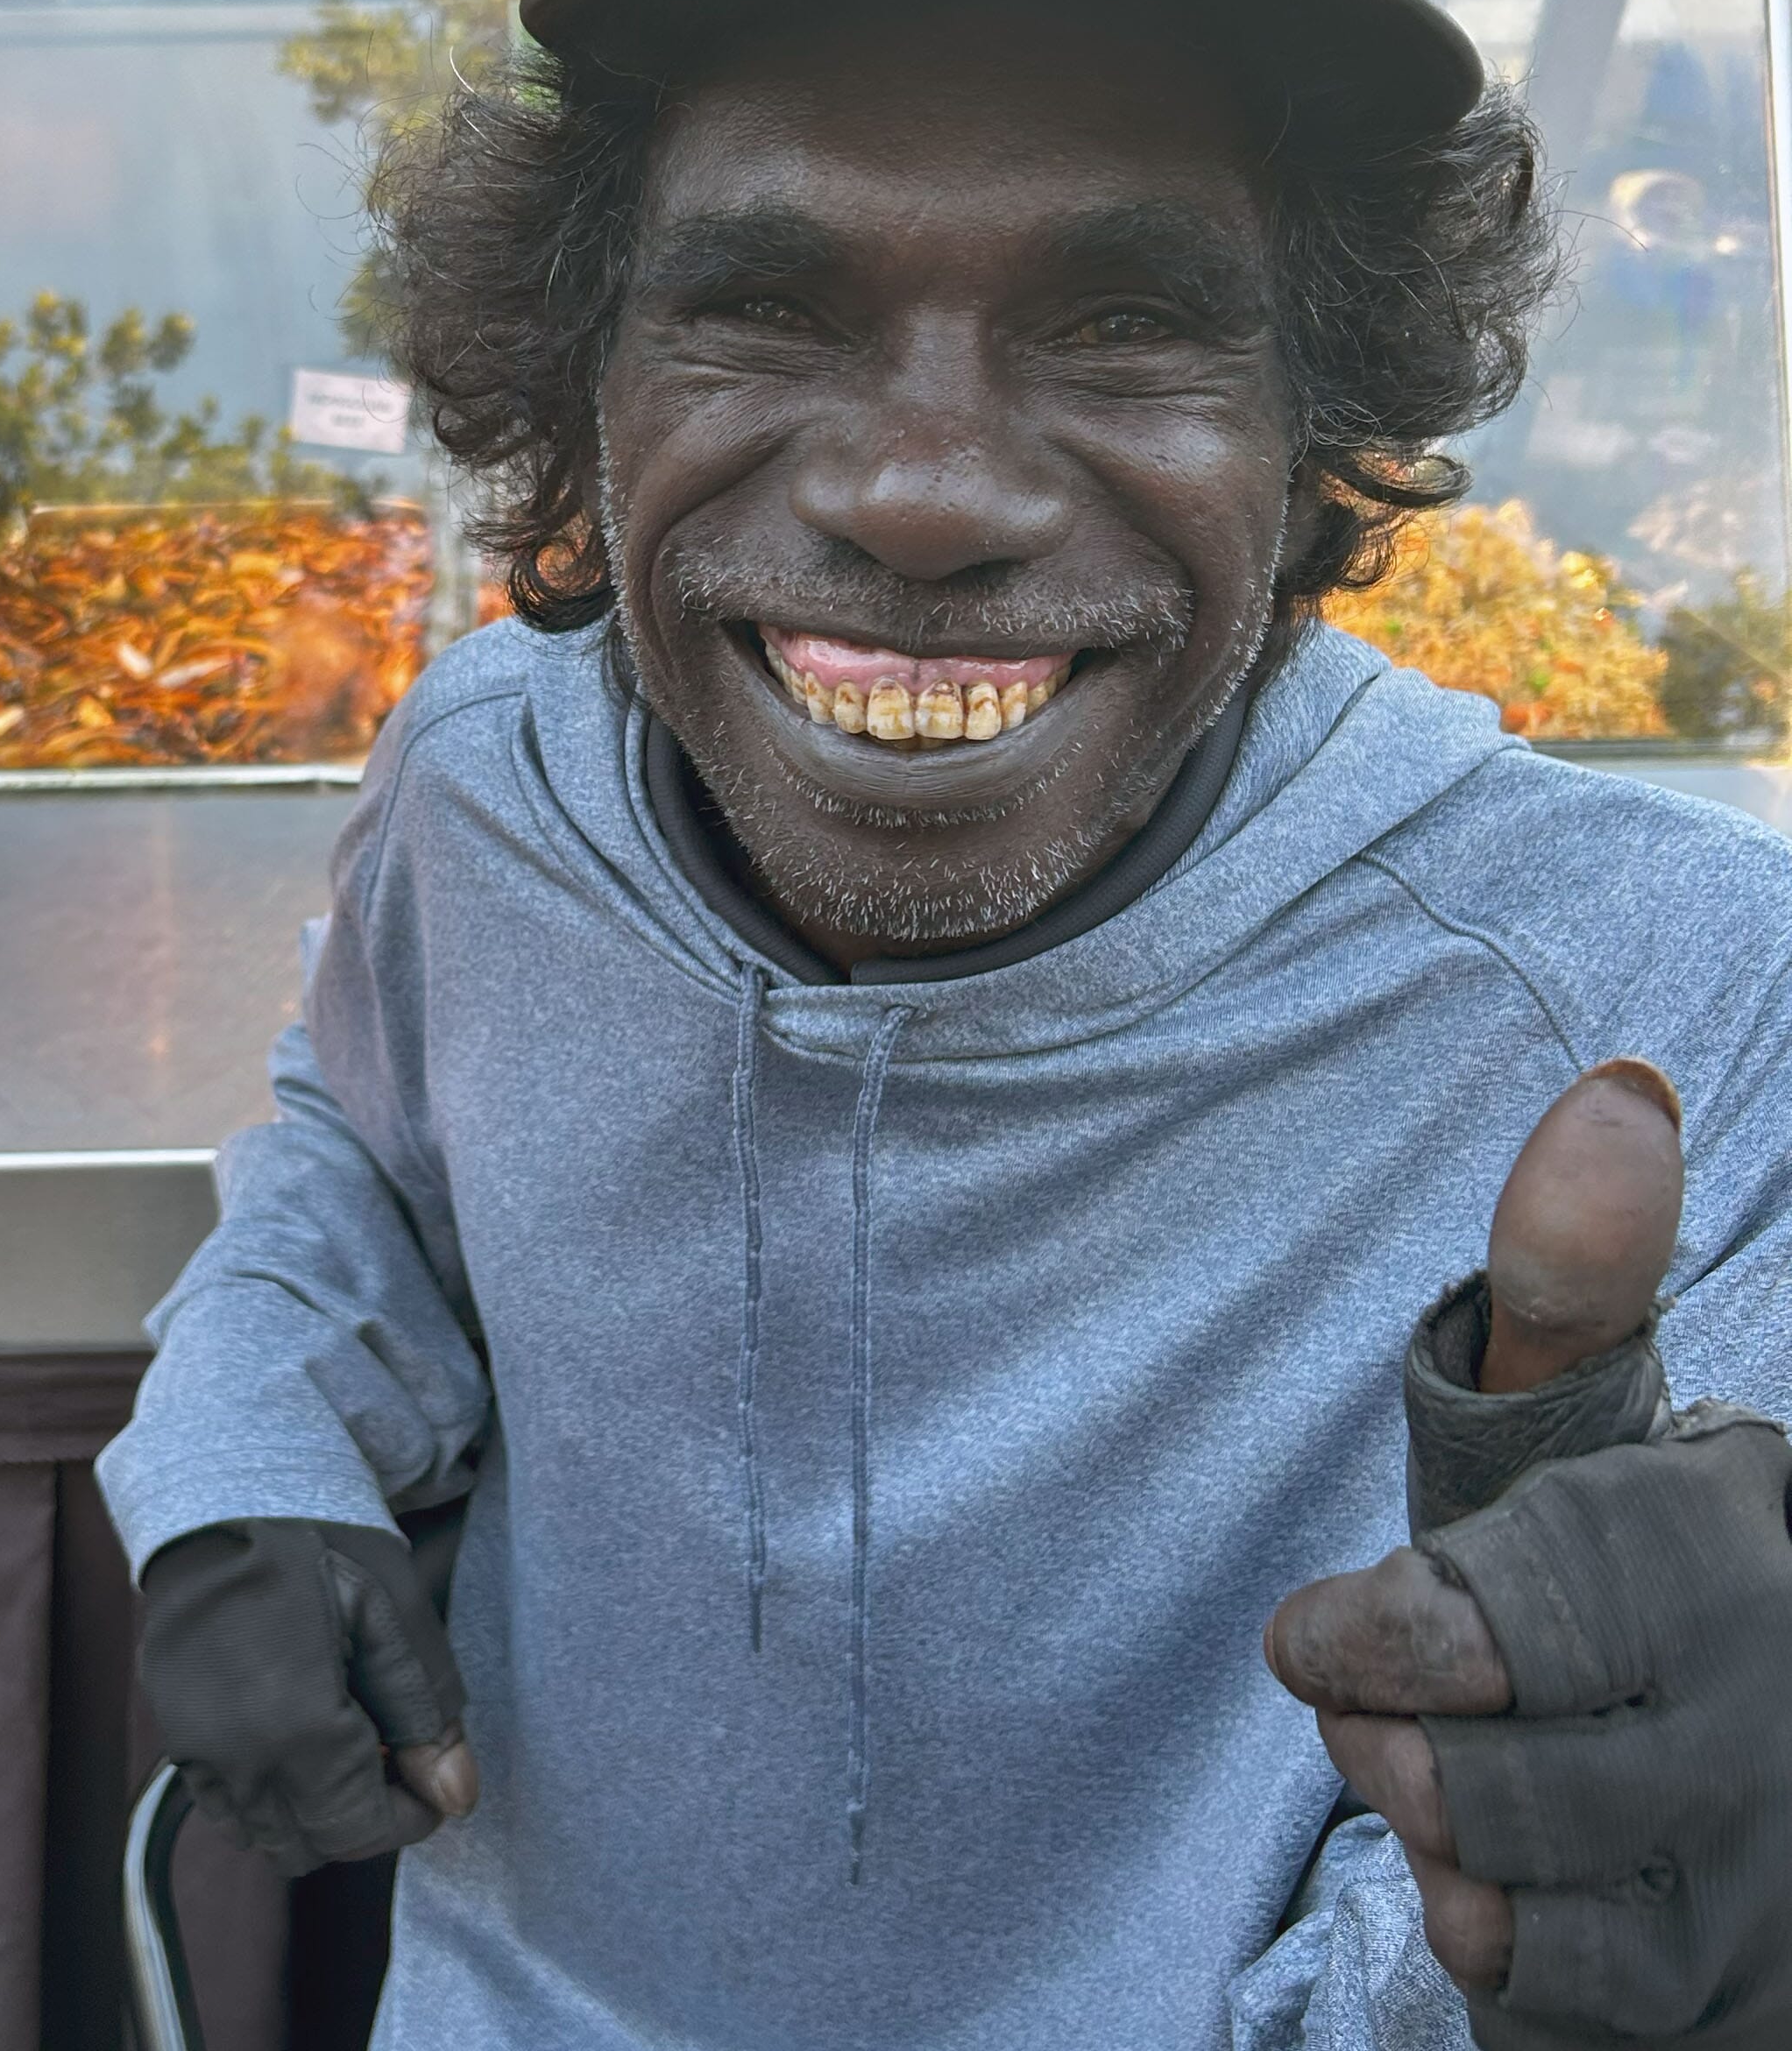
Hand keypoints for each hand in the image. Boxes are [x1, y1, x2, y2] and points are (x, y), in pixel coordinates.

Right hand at [137, 1516, 478, 1878]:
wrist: (219, 1496)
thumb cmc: (314, 1541)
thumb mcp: (391, 1612)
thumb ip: (426, 1712)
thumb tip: (456, 1795)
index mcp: (298, 1728)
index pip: (363, 1830)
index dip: (411, 1815)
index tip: (432, 1775)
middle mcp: (238, 1757)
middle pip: (312, 1846)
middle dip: (362, 1815)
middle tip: (390, 1751)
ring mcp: (196, 1751)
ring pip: (265, 1837)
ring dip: (312, 1811)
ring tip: (341, 1740)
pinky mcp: (173, 1736)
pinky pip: (224, 1807)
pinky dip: (265, 1795)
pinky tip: (292, 1734)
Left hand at [1267, 1062, 1791, 2047]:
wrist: (1711, 1712)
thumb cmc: (1598, 1547)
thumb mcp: (1570, 1403)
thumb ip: (1565, 1268)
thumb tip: (1615, 1094)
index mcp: (1713, 1552)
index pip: (1547, 1612)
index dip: (1398, 1635)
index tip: (1307, 1635)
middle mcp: (1766, 1716)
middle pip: (1547, 1782)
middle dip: (1411, 1750)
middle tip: (1357, 1708)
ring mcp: (1768, 1867)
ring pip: (1581, 1918)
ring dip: (1456, 1867)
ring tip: (1412, 1804)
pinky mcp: (1742, 1988)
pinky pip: (1600, 2011)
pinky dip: (1514, 1968)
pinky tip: (1481, 1909)